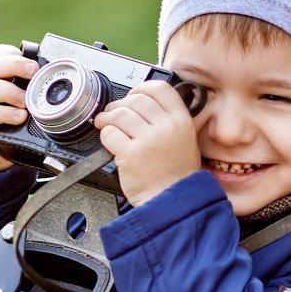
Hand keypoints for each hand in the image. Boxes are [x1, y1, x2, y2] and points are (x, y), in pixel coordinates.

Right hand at [0, 45, 37, 178]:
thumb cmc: (14, 126)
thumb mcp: (28, 106)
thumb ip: (37, 93)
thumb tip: (66, 86)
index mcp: (0, 78)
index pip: (0, 54)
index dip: (15, 54)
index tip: (35, 64)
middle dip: (16, 65)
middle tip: (34, 73)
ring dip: (9, 91)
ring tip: (26, 102)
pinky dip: (5, 114)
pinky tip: (19, 117)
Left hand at [94, 81, 203, 205]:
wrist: (172, 203)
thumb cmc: (176, 175)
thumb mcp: (185, 140)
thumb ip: (168, 120)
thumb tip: (142, 103)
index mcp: (181, 120)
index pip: (159, 89)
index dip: (141, 88)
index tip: (132, 95)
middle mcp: (166, 127)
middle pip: (135, 99)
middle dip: (119, 105)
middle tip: (113, 114)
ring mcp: (148, 140)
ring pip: (119, 114)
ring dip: (107, 118)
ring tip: (104, 124)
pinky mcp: (131, 154)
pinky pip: (110, 133)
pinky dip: (105, 135)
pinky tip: (109, 142)